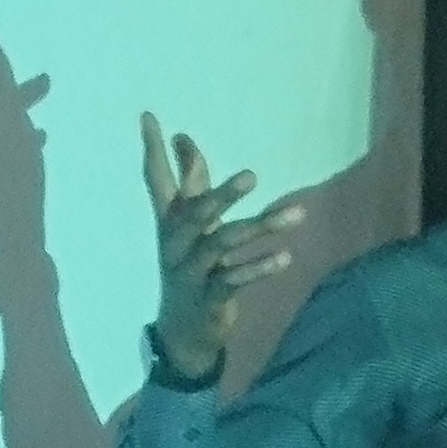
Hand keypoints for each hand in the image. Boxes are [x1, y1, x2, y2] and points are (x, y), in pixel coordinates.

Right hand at [142, 116, 303, 381]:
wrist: (182, 332)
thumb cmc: (190, 267)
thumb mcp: (189, 226)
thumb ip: (191, 183)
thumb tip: (184, 138)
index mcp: (169, 222)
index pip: (156, 179)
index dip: (152, 149)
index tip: (149, 115)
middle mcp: (176, 243)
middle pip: (196, 213)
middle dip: (223, 194)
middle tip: (252, 176)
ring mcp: (191, 272)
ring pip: (223, 243)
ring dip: (262, 227)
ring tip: (296, 214)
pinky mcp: (210, 297)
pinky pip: (235, 280)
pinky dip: (260, 268)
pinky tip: (286, 257)